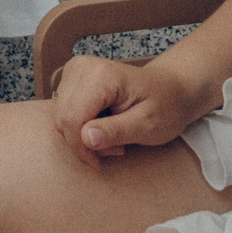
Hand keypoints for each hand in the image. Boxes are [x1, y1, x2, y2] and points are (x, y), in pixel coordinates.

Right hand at [49, 54, 215, 168]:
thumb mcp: (148, 125)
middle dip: (84, 142)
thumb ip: (117, 131)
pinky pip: (64, 110)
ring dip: (83, 136)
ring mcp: (75, 69)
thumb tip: (85, 138)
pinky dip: (81, 126)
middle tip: (115, 150)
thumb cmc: (164, 106)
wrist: (169, 89)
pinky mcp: (72, 77)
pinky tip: (103, 127)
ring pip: (61, 116)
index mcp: (101, 75)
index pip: (72, 118)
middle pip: (63, 117)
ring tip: (113, 139)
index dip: (81, 148)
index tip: (98, 165)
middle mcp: (81, 66)